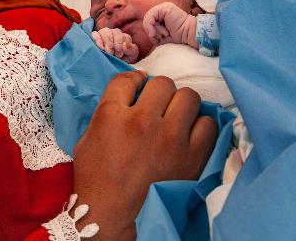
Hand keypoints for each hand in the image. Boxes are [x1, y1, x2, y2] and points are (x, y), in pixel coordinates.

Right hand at [71, 71, 216, 239]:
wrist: (113, 217)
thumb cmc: (97, 180)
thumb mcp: (88, 139)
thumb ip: (107, 111)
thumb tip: (130, 93)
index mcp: (111, 115)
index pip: (127, 78)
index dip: (134, 81)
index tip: (138, 88)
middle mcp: (141, 120)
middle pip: (162, 83)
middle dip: (159, 92)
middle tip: (157, 106)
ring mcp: (169, 138)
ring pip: (188, 96)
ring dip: (181, 105)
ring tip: (176, 118)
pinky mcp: (192, 156)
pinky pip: (208, 123)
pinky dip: (200, 126)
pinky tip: (189, 135)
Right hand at [92, 28, 139, 62]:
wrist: (113, 63)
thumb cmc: (123, 58)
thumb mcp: (130, 56)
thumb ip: (131, 50)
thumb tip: (125, 44)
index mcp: (124, 37)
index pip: (123, 36)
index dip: (121, 44)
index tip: (119, 54)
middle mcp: (115, 33)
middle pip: (115, 32)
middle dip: (113, 43)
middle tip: (112, 53)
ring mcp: (105, 33)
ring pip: (105, 32)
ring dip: (106, 41)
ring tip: (106, 51)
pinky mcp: (96, 36)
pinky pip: (95, 34)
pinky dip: (97, 39)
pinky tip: (100, 47)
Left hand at [142, 2, 197, 48]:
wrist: (189, 34)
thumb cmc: (178, 37)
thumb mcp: (161, 35)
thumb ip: (152, 31)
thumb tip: (147, 33)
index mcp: (160, 15)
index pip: (147, 23)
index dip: (149, 32)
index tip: (156, 39)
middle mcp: (161, 10)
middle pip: (146, 21)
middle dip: (152, 32)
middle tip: (163, 36)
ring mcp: (163, 7)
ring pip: (148, 19)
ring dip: (156, 30)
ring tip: (167, 33)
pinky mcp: (165, 8)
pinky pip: (151, 16)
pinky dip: (153, 26)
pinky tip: (164, 31)